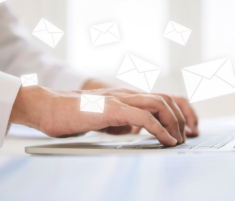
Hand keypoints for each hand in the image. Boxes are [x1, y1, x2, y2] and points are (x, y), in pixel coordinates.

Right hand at [9, 86, 197, 145]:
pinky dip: (159, 129)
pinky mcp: (112, 109)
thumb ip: (121, 120)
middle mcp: (127, 94)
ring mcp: (120, 99)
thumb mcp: (104, 117)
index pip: (161, 98)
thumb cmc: (73, 113)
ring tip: (177, 140)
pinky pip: (143, 117)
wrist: (48, 106)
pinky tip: (165, 140)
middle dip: (183, 117)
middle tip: (186, 136)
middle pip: (166, 99)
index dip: (178, 111)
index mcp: (126, 96)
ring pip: (159, 104)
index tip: (185, 128)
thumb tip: (134, 128)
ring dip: (174, 123)